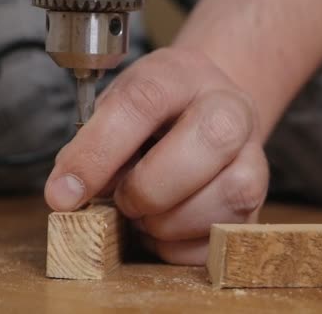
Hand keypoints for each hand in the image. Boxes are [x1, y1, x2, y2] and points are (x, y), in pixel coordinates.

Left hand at [44, 48, 269, 264]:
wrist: (207, 116)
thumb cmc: (156, 116)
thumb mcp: (119, 109)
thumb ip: (93, 144)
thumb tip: (69, 195)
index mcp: (185, 75)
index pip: (143, 102)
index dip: (98, 152)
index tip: (63, 194)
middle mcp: (232, 111)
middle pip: (210, 140)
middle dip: (150, 187)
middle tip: (124, 201)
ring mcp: (254, 158)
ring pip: (228, 195)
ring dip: (167, 222)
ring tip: (145, 214)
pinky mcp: (259, 204)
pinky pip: (221, 238)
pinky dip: (180, 245)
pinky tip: (166, 227)